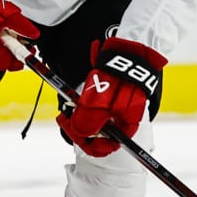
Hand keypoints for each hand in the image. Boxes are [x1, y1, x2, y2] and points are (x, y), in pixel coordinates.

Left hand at [57, 37, 163, 156]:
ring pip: (96, 122)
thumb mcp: (102, 97)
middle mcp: (123, 120)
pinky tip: (81, 95)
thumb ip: (90, 118)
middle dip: (80, 127)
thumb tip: (79, 132)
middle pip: (98, 136)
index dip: (85, 141)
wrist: (131, 48)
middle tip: (65, 115)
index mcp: (126, 125)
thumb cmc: (121, 72)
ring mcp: (120, 109)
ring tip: (71, 103)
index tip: (70, 127)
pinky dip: (87, 104)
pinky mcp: (115, 98)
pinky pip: (99, 108)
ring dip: (82, 115)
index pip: (104, 147)